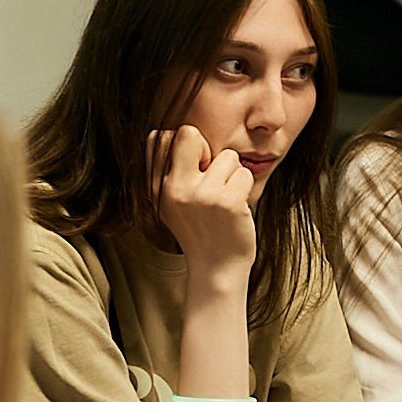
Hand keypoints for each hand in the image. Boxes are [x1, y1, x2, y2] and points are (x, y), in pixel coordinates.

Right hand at [149, 125, 255, 284]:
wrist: (216, 268)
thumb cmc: (200, 230)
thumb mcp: (171, 202)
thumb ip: (171, 171)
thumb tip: (184, 133)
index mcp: (157, 187)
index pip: (160, 136)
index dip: (183, 147)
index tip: (193, 170)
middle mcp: (175, 189)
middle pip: (189, 133)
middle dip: (207, 149)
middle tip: (212, 176)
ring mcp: (201, 195)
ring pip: (228, 156)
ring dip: (232, 175)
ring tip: (224, 200)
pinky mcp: (227, 202)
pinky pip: (244, 173)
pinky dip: (245, 188)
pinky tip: (236, 208)